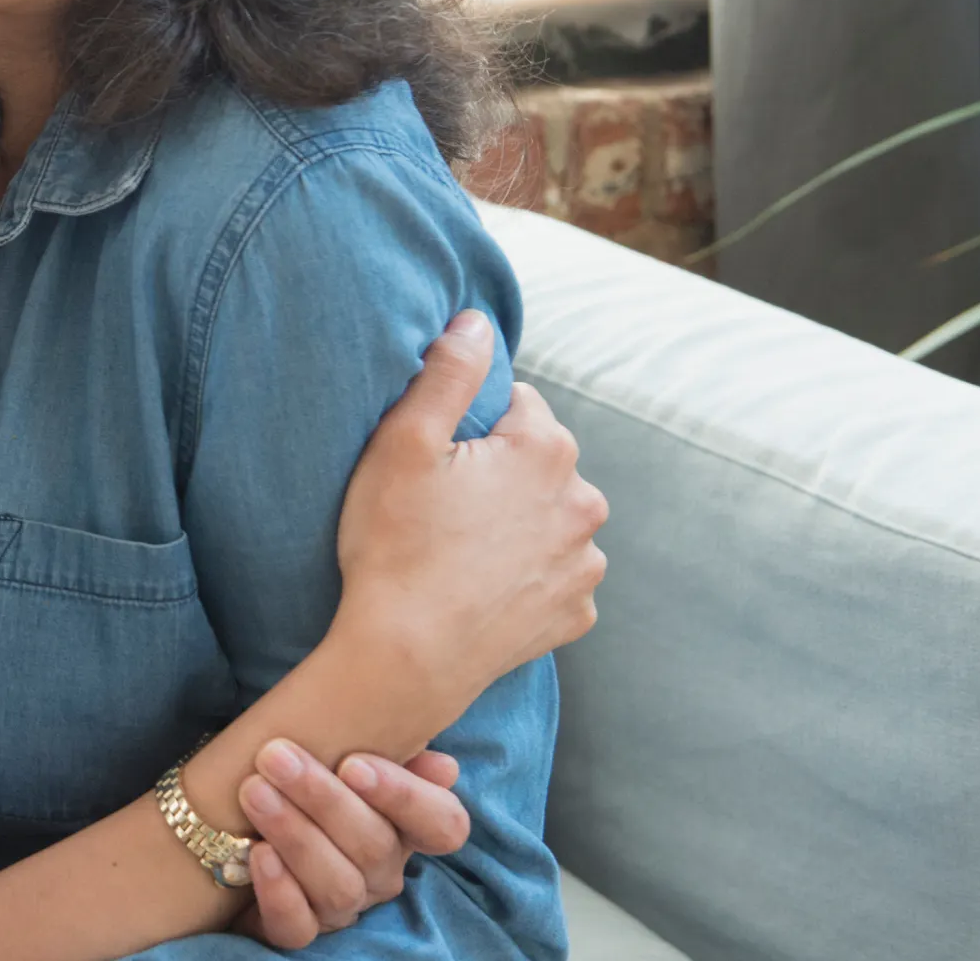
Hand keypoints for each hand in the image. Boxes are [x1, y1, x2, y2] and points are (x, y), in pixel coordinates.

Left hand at [234, 741, 468, 947]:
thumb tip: (443, 767)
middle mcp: (379, 872)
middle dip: (324, 799)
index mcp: (402, 829)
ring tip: (254, 793)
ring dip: (295, 835)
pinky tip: (259, 854)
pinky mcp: (295, 928)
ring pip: (338, 885)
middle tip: (276, 757)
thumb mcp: (338, 755)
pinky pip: (298, 926)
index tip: (355, 764)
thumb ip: (387, 750)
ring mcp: (340, 906)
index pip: (442, 826)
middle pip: (375, 847)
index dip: (407, 797)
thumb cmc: (300, 781)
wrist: (234, 829)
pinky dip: (280, 892)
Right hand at [334, 311, 609, 706]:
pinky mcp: (575, 613)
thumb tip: (479, 321)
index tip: (436, 461)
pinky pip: (553, 574)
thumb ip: (448, 371)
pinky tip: (479, 584)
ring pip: (549, 518)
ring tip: (457, 549)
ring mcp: (584, 564)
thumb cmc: (395, 545)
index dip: (469, 427)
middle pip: (538, 462)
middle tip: (439, 505)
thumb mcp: (402, 441)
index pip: (517, 405)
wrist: (406, 658)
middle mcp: (584, 502)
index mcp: (547, 449)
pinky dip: (525, 574)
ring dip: (517, 523)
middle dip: (499, 473)